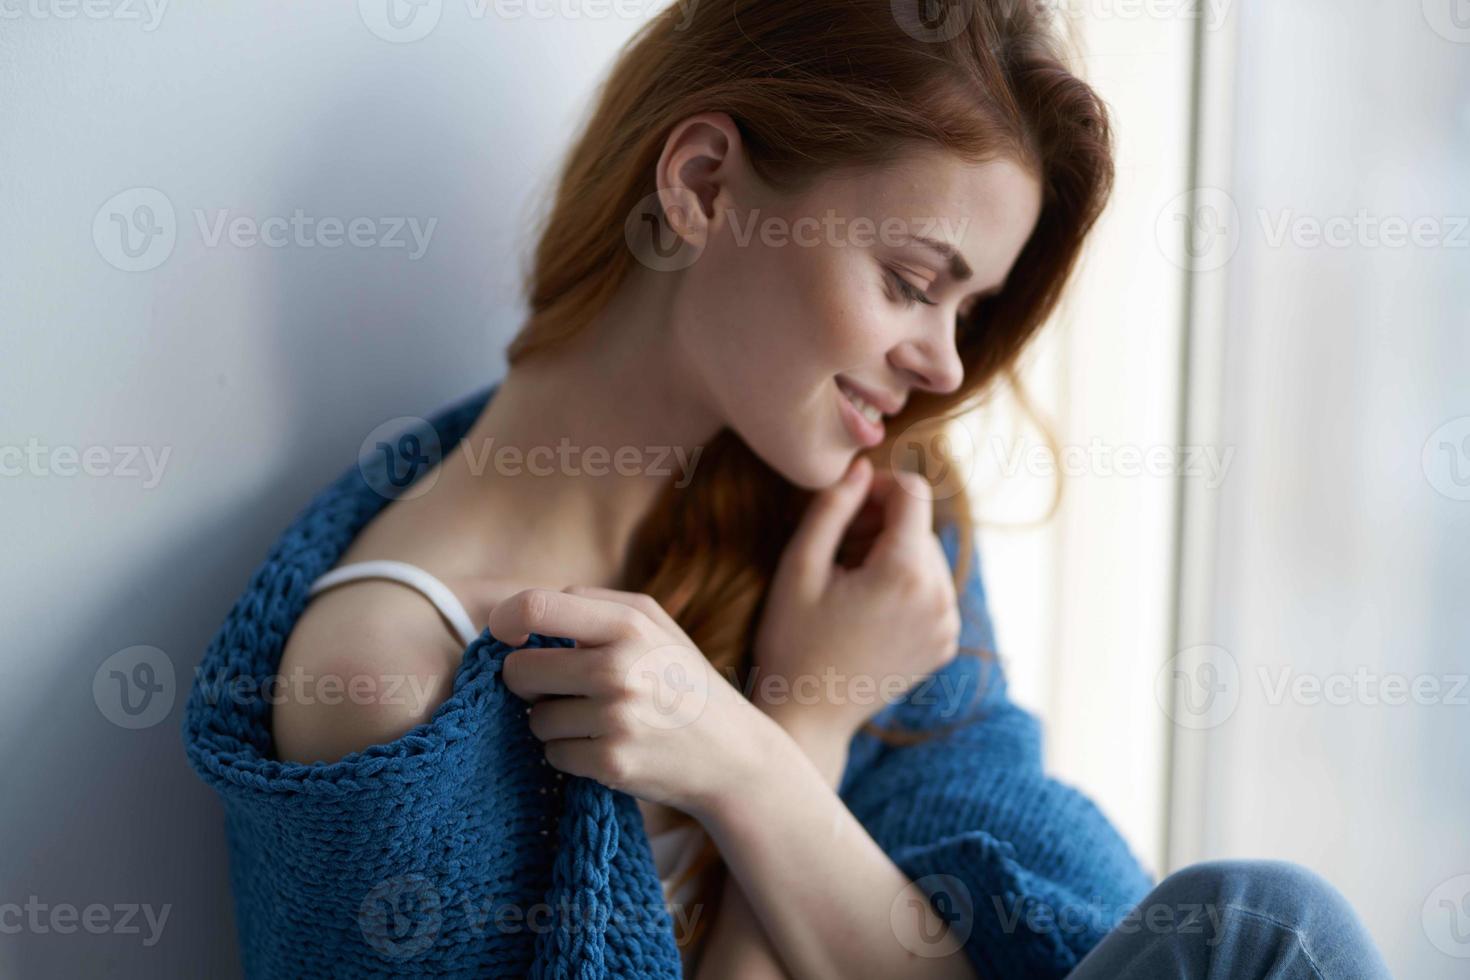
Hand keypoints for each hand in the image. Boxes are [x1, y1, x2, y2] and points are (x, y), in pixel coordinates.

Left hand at [492, 585, 774, 820]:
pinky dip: (569, 754)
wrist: (734, 756)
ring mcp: (615, 717)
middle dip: (527, 682)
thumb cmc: (682, 682)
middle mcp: (620, 667)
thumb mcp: (655, 626)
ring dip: (553, 722)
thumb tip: (520, 614)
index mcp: (629, 623)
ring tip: (597, 720)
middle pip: (520, 670)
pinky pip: (553, 754)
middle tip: (557, 688)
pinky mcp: (611, 762)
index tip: (505, 637)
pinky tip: (605, 747)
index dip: (504, 621)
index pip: (535, 606)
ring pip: (535, 718)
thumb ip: (592, 608)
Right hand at [752, 456, 961, 743]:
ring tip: (848, 581)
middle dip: (881, 525)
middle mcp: (939, 597)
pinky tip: (866, 607)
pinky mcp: (945, 643)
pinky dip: (904, 585)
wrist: (808, 717)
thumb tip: (861, 468)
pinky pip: (933, 589)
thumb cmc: (792, 639)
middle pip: (919, 525)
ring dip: (892, 553)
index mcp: (904, 574)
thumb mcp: (799, 567)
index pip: (914, 492)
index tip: (846, 507)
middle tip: (836, 551)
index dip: (878, 487)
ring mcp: (947, 624)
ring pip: (927, 555)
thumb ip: (831, 508)